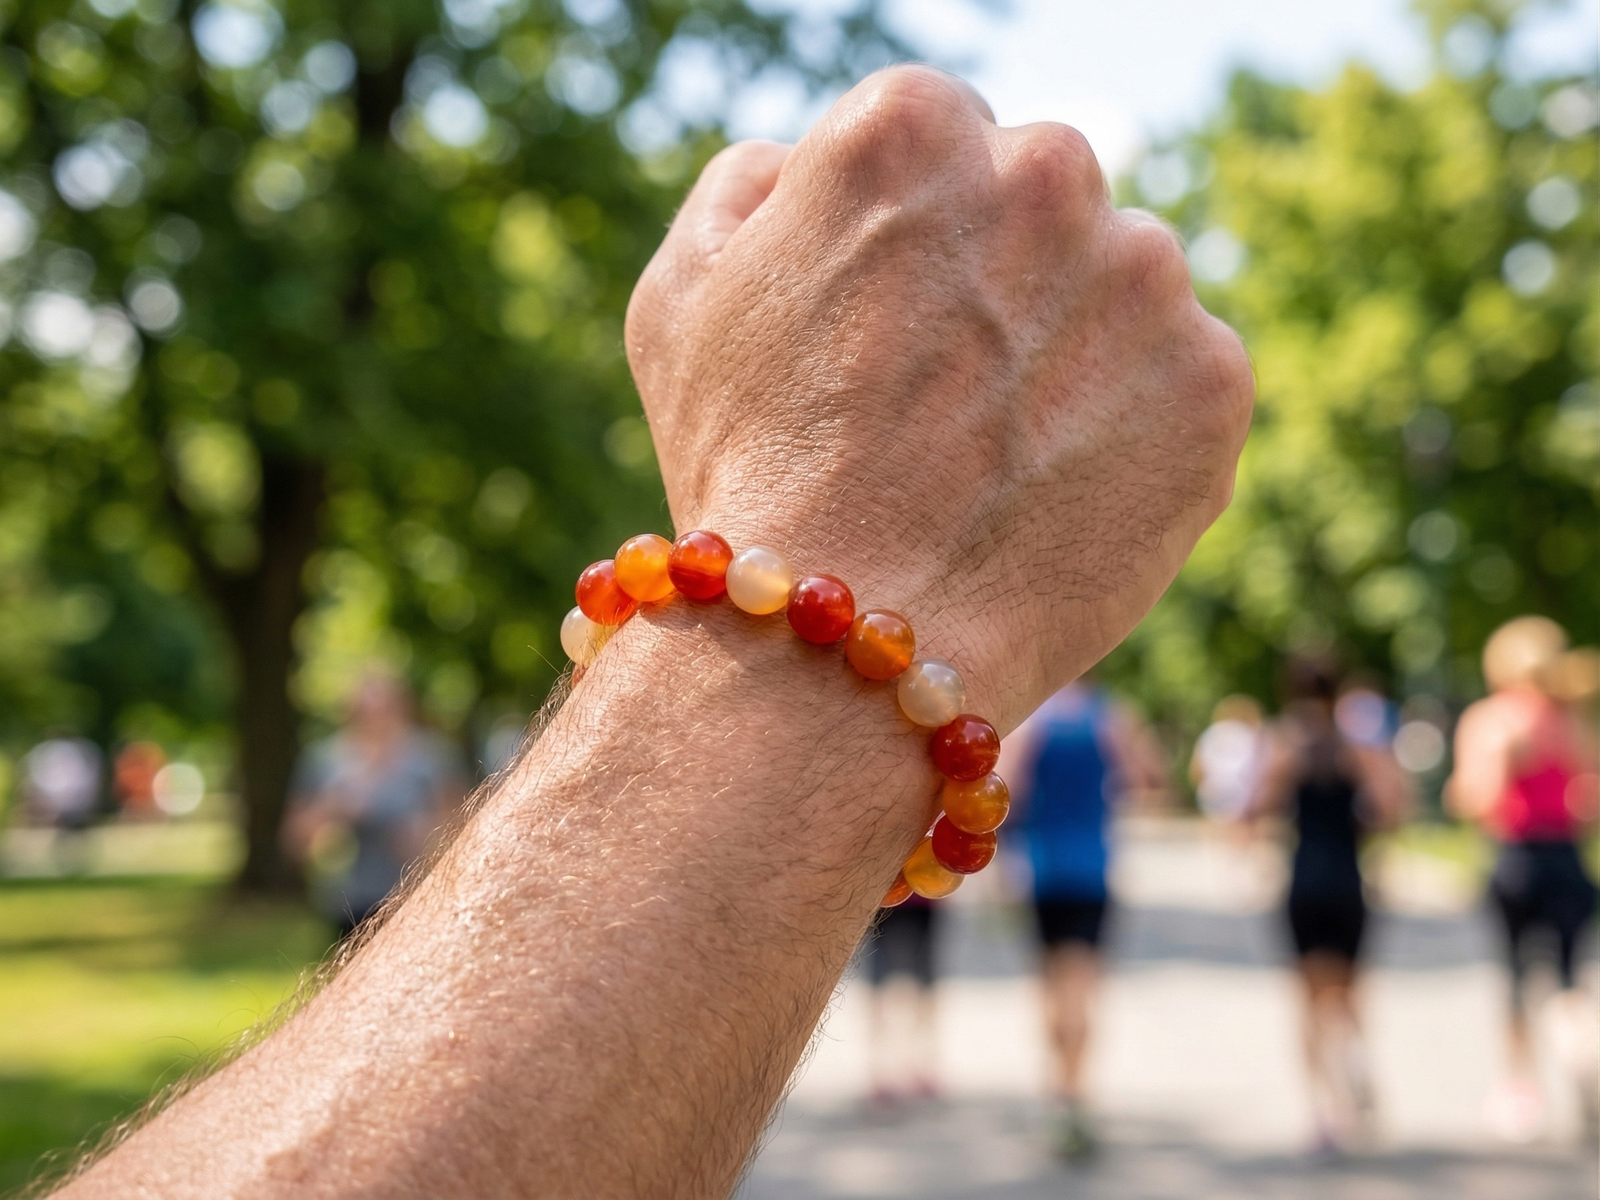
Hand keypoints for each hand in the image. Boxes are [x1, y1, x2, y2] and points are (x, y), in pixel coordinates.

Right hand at [626, 67, 1252, 727]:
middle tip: (949, 396)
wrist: (848, 643)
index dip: (911, 243)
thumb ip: (750, 188)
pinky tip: (1059, 490)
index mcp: (911, 126)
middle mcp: (1045, 169)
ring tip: (1000, 459)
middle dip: (1006, 277)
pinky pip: (1180, 381)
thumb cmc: (747, 472)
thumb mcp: (677, 300)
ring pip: (1122, 289)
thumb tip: (806, 163)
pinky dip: (1135, 429)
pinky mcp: (1213, 379)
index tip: (888, 325)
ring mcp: (1144, 276)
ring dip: (1080, 350)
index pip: (945, 142)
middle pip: (1045, 201)